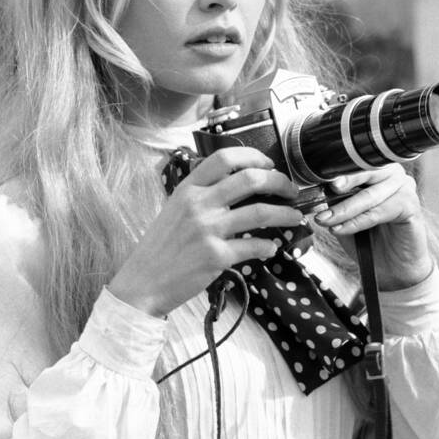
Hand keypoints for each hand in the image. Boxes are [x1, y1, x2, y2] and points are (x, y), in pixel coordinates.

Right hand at [108, 147, 306, 316]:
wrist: (143, 283)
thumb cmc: (161, 247)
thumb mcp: (175, 210)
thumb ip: (201, 196)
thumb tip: (238, 187)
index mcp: (188, 188)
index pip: (224, 158)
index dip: (253, 156)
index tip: (269, 164)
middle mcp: (198, 204)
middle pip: (250, 179)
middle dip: (279, 182)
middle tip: (291, 190)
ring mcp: (208, 230)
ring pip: (259, 213)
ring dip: (285, 214)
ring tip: (296, 217)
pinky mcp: (216, 256)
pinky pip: (254, 246)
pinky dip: (268, 246)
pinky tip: (272, 248)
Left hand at [314, 164, 432, 290]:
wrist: (391, 267)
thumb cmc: (369, 238)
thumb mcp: (345, 215)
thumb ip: (334, 200)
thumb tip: (315, 190)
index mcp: (377, 169)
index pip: (357, 160)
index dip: (339, 166)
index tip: (320, 174)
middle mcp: (393, 174)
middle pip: (366, 171)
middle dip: (344, 182)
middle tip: (327, 191)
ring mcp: (405, 188)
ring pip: (369, 195)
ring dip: (344, 209)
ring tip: (325, 220)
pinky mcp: (411, 206)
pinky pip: (379, 212)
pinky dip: (357, 222)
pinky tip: (341, 229)